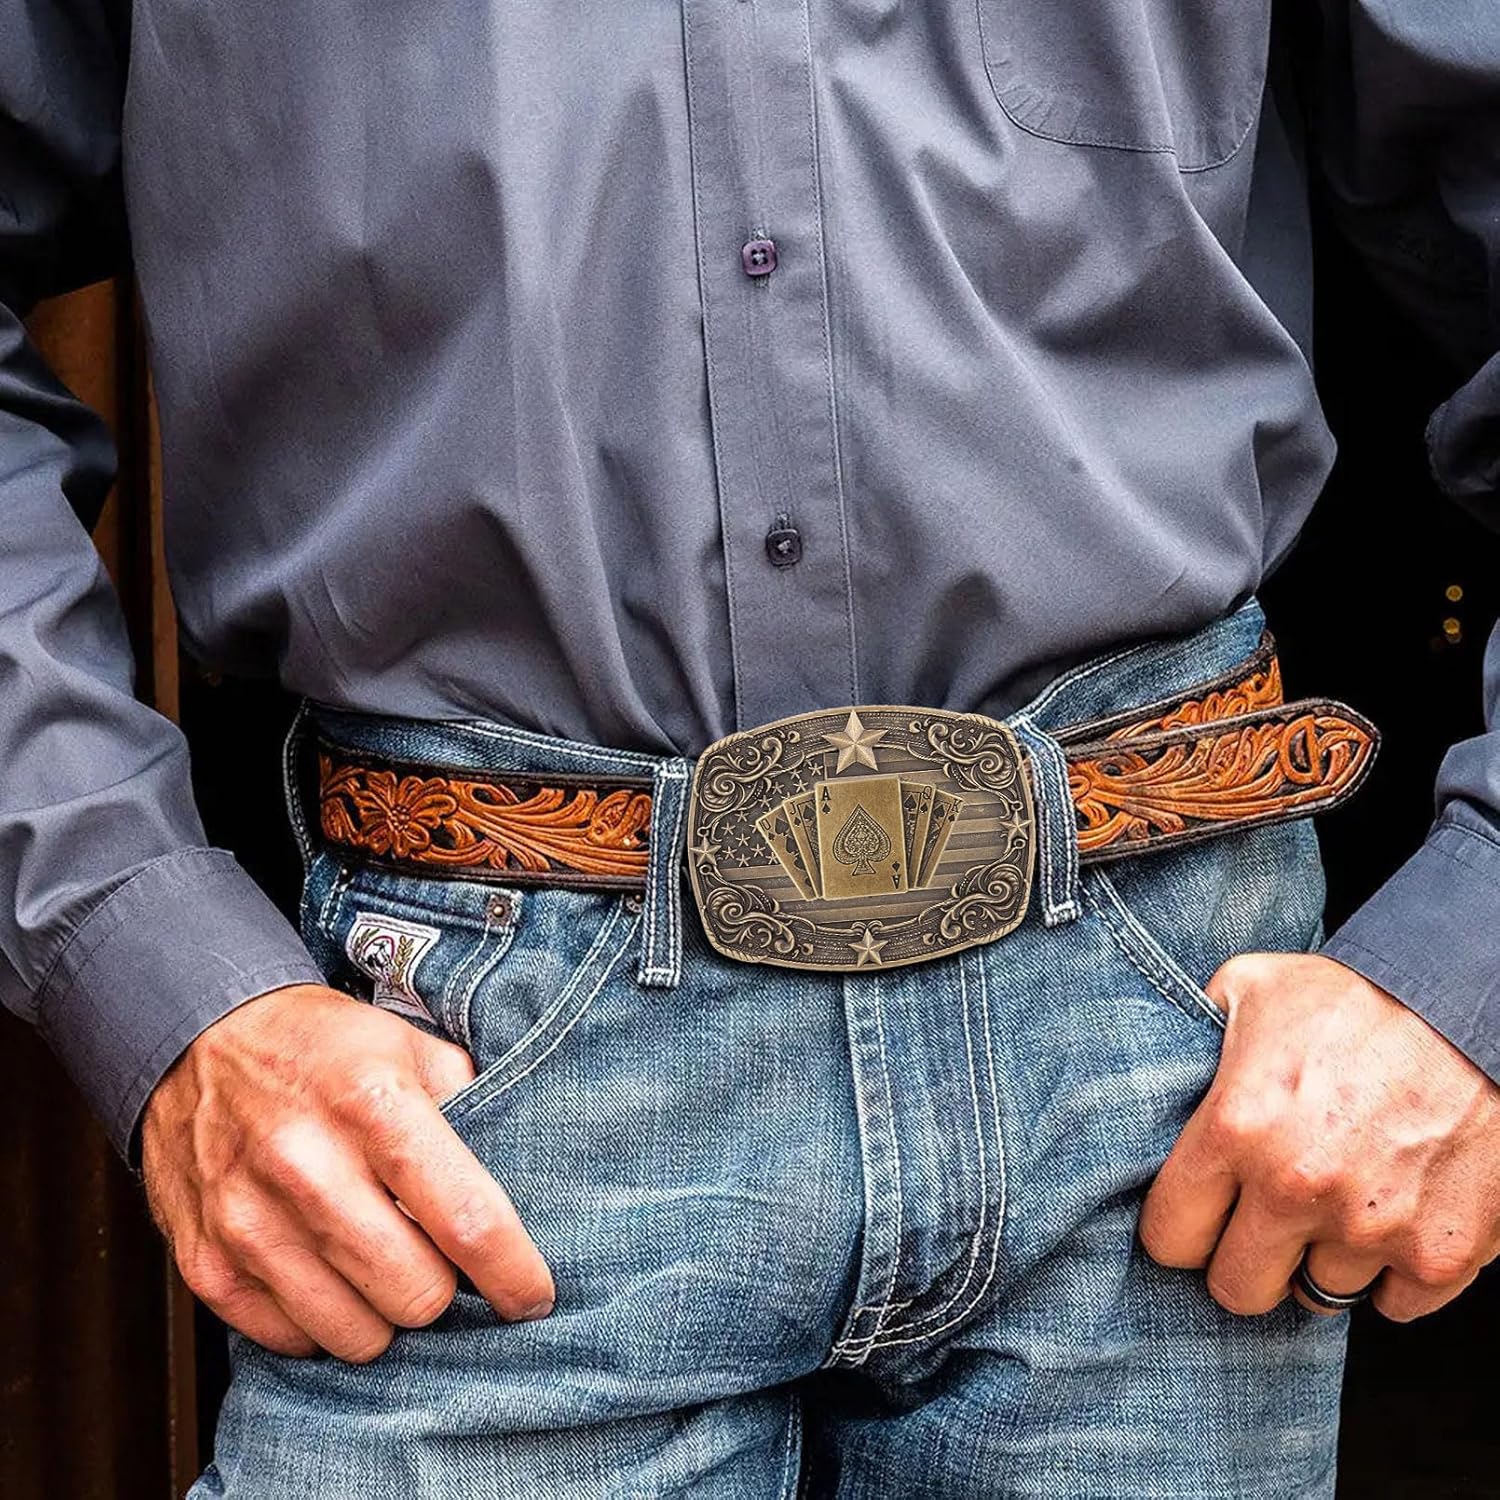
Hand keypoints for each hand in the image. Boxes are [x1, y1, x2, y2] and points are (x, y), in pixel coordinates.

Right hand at [142, 983, 554, 1361]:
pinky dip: (320, 1320)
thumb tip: (524, 1178)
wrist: (199, 1040)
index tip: (532, 1295)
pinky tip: (325, 1271)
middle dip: (442, 1287)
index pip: (467, 1219)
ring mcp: (250, 1222)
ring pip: (356, 1334)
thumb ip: (471, 1105)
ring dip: (382, 1312)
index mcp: (375, 1104)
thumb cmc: (324, 1048)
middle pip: (416, 1293)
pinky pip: (292, 1340)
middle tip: (435, 1256)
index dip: (513, 1273)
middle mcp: (308, 1167)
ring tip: (379, 1263)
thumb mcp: (410, 1045)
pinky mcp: (207, 1265)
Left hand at [1140, 953, 1499, 1320]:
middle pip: (1237, 1289)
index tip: (1197, 1216)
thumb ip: (1195, 1030)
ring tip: (1335, 1202)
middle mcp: (1297, 1188)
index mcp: (1236, 1128)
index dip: (1180, 1230)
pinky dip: (1390, 1274)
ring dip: (1322, 1259)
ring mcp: (1371, 1228)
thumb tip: (1157, 1059)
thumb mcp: (1251, 987)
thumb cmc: (1356, 998)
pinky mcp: (1440, 1255)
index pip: (1170, 1237)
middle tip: (1261, 1224)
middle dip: (1242, 1260)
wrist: (1469, 1009)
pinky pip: (1392, 1305)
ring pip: (1318, 1295)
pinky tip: (1388, 1218)